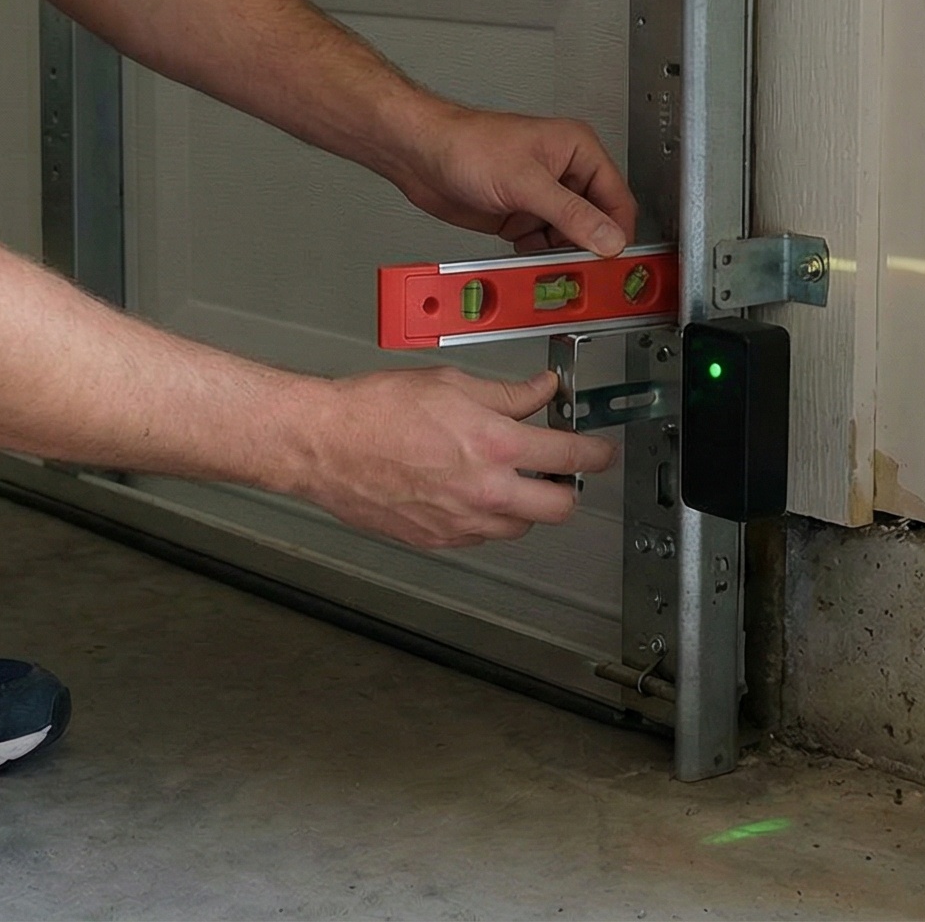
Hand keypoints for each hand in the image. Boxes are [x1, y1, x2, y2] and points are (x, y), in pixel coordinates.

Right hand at [290, 368, 618, 547]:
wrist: (324, 444)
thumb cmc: (375, 410)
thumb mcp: (452, 384)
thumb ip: (508, 393)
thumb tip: (541, 391)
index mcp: (494, 446)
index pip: (570, 456)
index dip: (596, 453)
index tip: (600, 452)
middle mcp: (485, 491)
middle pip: (560, 508)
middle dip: (567, 489)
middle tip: (557, 471)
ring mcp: (461, 522)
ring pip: (520, 528)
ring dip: (524, 506)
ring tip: (504, 478)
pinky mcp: (437, 540)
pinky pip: (480, 536)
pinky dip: (485, 518)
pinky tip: (467, 491)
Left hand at [383, 101, 640, 257]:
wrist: (420, 155)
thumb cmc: (466, 144)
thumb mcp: (525, 182)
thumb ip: (571, 213)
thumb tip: (609, 237)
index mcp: (578, 151)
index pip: (617, 198)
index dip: (618, 232)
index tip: (615, 263)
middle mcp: (564, 174)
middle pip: (596, 222)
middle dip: (588, 248)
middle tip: (584, 275)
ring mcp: (541, 197)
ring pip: (569, 238)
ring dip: (560, 257)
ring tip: (552, 269)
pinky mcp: (520, 216)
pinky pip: (541, 245)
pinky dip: (537, 257)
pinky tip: (527, 261)